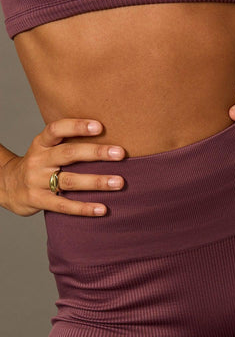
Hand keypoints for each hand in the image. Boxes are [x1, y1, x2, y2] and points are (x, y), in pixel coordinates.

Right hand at [2, 118, 125, 216]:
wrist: (6, 187)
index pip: (56, 129)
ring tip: (119, 182)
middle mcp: (38, 160)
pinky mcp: (38, 200)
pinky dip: (84, 208)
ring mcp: (37, 181)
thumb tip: (107, 139)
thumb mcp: (46, 150)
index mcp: (41, 143)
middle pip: (68, 154)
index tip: (100, 126)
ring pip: (70, 180)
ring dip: (97, 181)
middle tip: (121, 153)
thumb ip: (67, 144)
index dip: (77, 126)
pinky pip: (63, 205)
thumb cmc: (38, 166)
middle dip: (96, 153)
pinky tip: (102, 209)